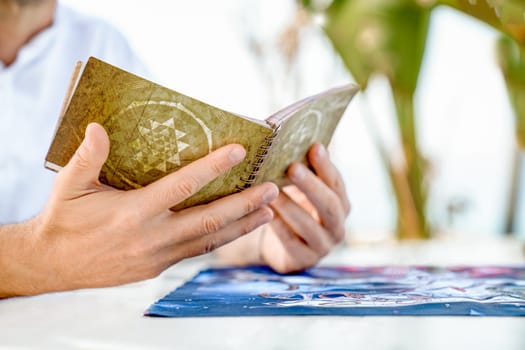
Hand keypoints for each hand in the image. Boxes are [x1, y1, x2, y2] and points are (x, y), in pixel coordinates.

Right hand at [0, 123, 277, 295]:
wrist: (53, 264)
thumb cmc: (63, 219)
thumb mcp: (68, 186)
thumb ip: (87, 157)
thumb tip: (99, 127)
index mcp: (132, 213)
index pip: (182, 186)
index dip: (213, 167)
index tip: (240, 151)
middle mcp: (151, 237)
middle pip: (209, 219)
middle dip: (244, 204)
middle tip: (272, 188)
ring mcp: (157, 257)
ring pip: (209, 241)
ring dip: (241, 226)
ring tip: (268, 211)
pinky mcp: (158, 268)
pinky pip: (196, 252)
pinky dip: (221, 240)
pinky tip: (237, 229)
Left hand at [259, 143, 349, 272]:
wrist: (282, 247)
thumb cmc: (292, 208)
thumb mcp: (300, 189)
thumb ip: (301, 169)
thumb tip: (287, 135)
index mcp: (340, 203)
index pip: (336, 182)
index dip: (326, 165)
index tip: (313, 146)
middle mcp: (337, 225)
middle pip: (329, 204)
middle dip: (311, 185)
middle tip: (292, 167)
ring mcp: (322, 246)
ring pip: (308, 224)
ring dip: (290, 205)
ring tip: (271, 190)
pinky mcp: (303, 260)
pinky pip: (291, 242)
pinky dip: (278, 226)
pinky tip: (265, 212)